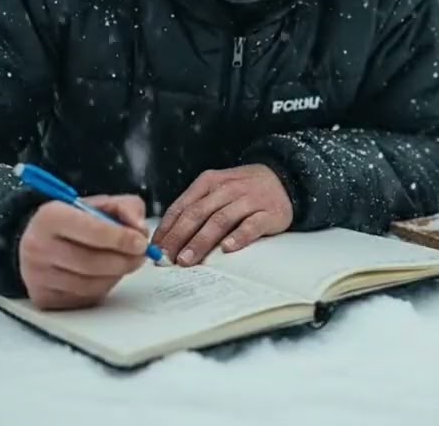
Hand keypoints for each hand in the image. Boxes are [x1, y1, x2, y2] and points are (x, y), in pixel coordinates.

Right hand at [17, 195, 148, 309]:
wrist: (39, 242)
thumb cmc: (73, 222)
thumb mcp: (99, 204)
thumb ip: (126, 208)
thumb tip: (140, 229)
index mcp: (50, 217)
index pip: (92, 230)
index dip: (121, 238)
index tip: (141, 243)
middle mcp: (38, 246)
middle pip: (91, 262)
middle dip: (123, 260)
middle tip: (140, 256)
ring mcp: (37, 275)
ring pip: (89, 284)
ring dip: (115, 276)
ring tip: (122, 264)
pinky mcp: (43, 297)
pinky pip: (82, 299)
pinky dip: (101, 289)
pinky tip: (103, 276)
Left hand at [151, 164, 292, 265]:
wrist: (283, 178)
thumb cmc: (242, 191)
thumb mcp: (216, 190)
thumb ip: (195, 208)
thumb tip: (167, 238)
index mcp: (208, 182)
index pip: (182, 207)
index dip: (166, 229)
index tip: (155, 249)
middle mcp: (226, 189)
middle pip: (197, 214)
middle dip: (178, 238)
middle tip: (166, 259)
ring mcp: (248, 200)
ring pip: (220, 220)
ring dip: (200, 241)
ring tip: (187, 260)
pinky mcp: (268, 213)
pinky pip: (251, 225)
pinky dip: (238, 237)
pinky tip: (227, 248)